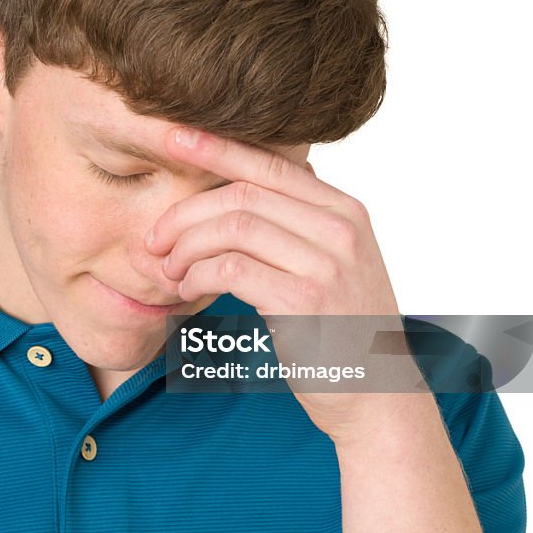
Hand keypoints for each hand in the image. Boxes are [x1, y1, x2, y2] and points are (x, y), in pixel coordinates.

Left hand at [145, 126, 427, 444]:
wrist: (377, 395)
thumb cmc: (341, 328)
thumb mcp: (333, 261)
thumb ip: (299, 221)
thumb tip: (245, 181)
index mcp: (344, 210)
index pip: (270, 164)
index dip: (216, 148)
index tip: (172, 137)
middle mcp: (341, 229)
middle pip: (243, 194)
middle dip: (186, 211)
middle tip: (155, 237)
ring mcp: (326, 264)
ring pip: (233, 227)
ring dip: (187, 247)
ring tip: (170, 269)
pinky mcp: (305, 302)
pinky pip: (231, 269)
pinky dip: (197, 275)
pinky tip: (187, 289)